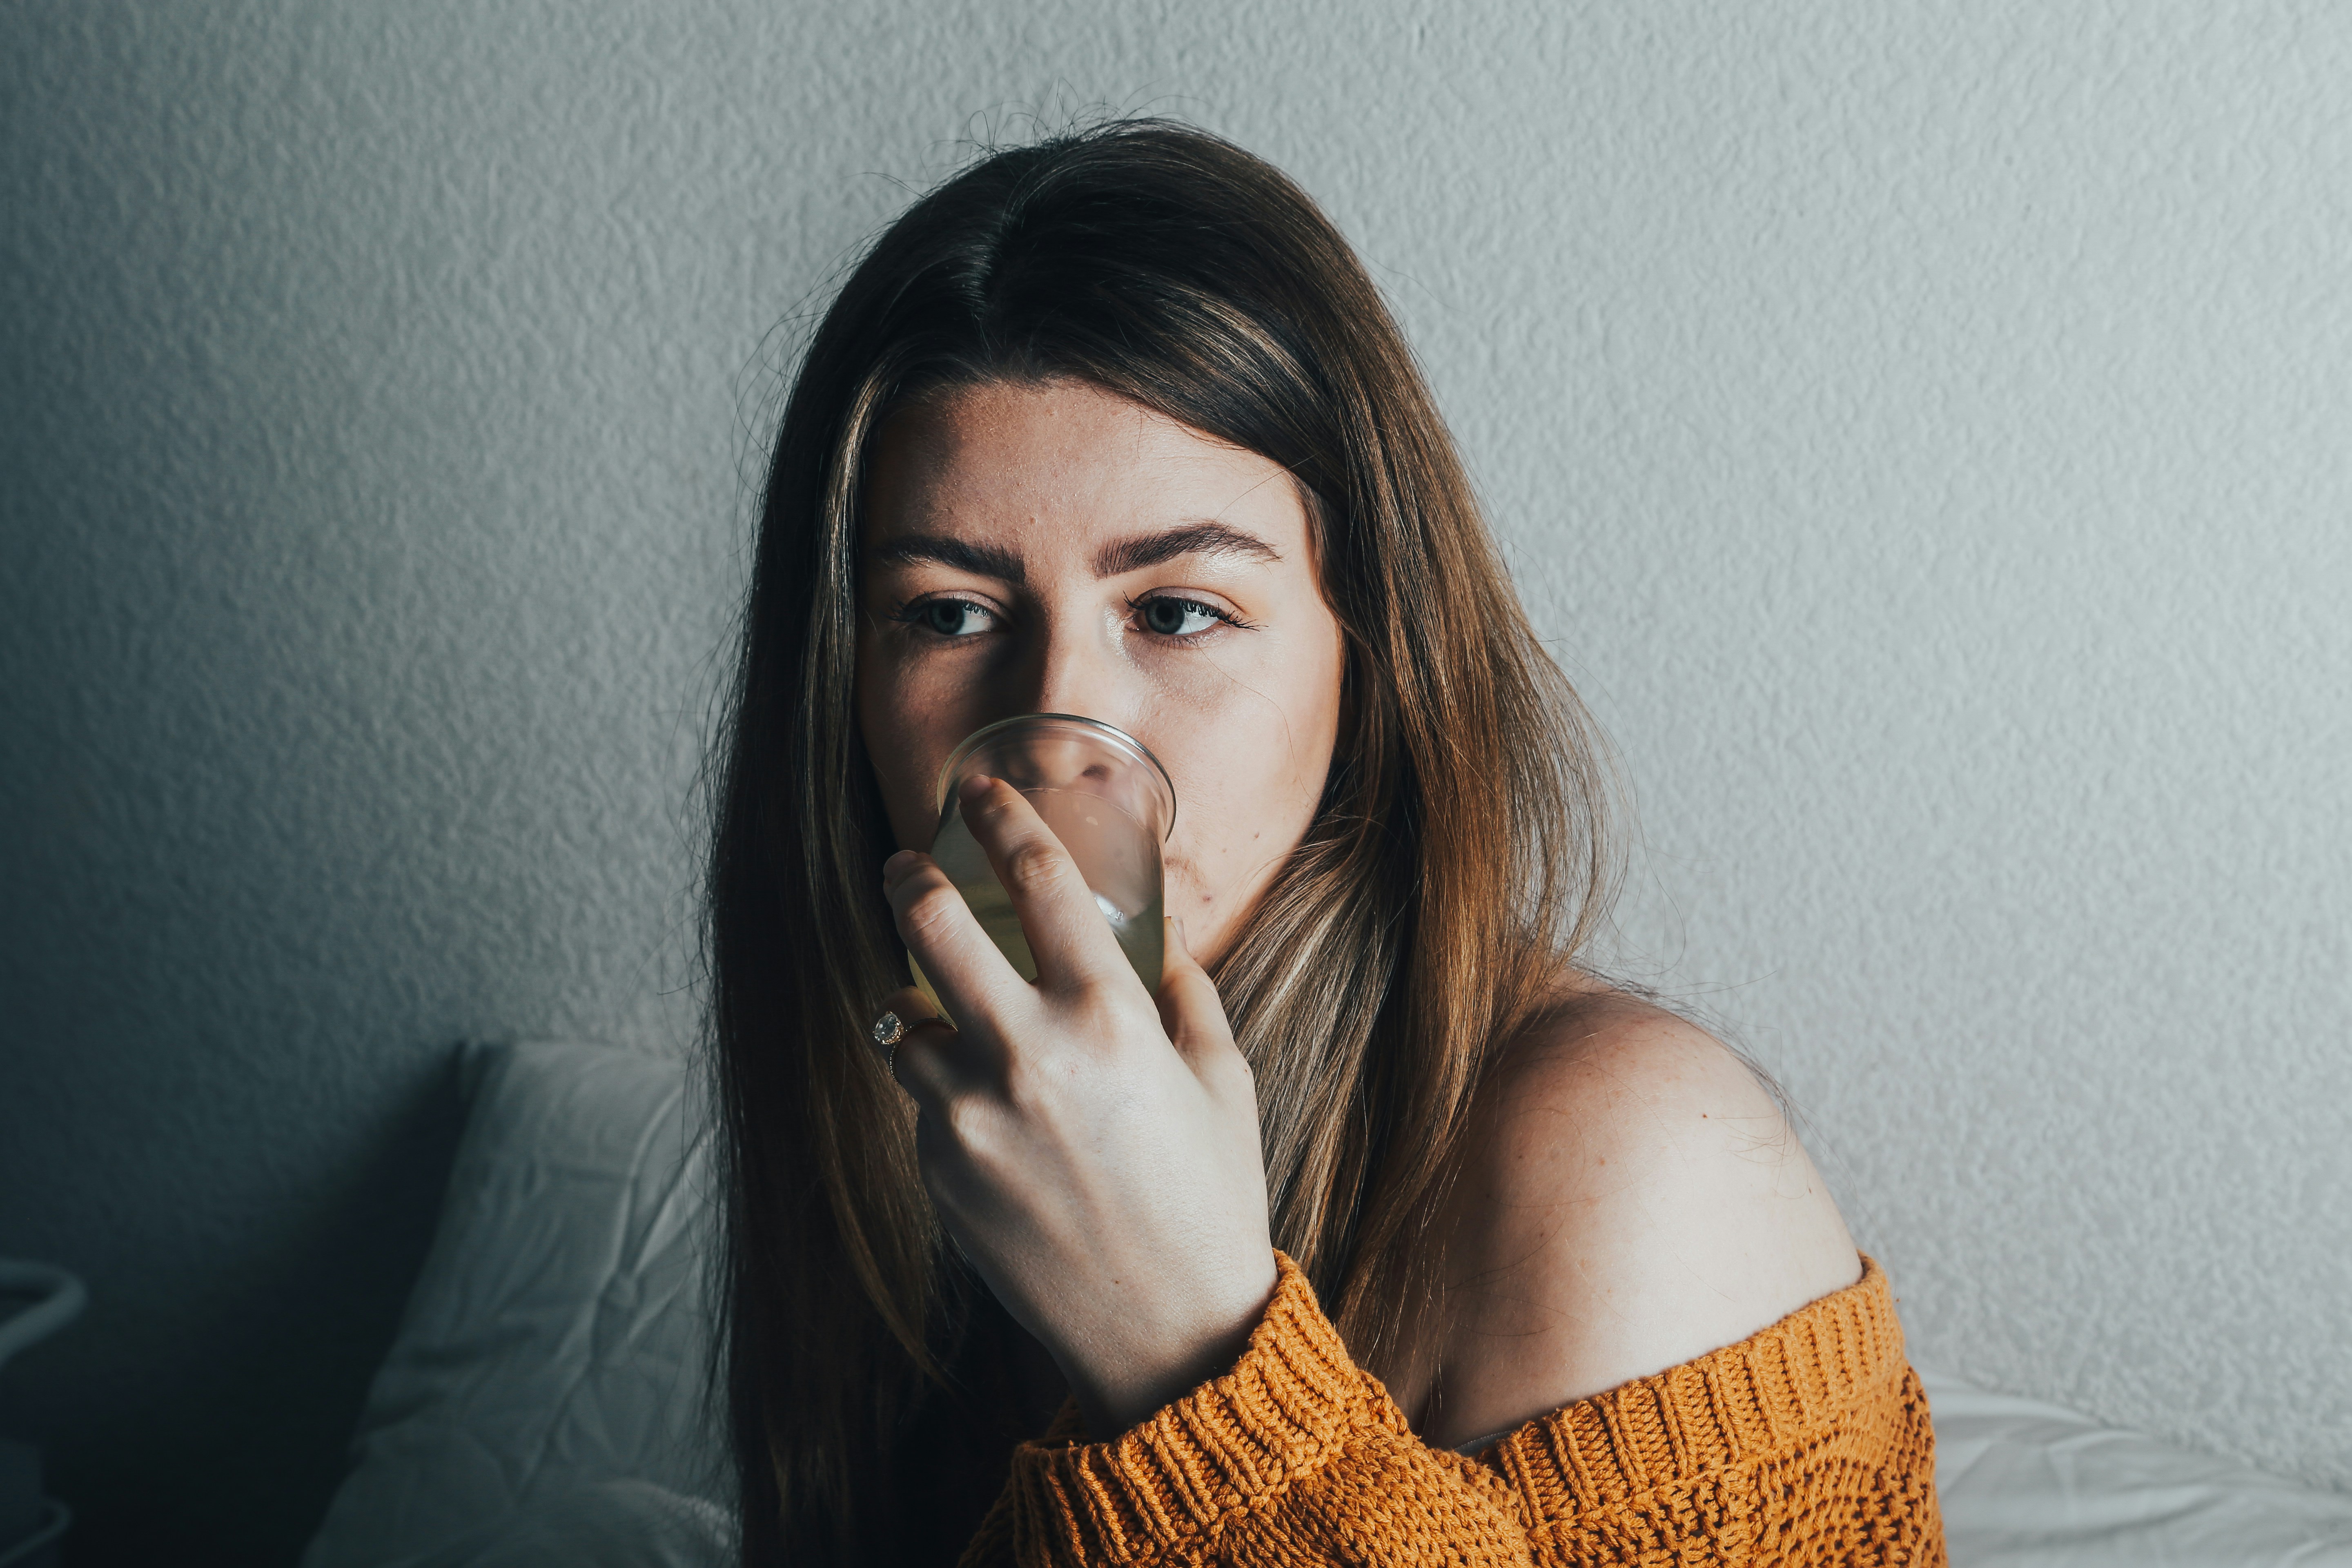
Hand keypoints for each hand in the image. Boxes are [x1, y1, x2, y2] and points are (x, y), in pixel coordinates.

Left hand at [878, 773, 1278, 1437]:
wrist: (1170, 1336)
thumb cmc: (1210, 1200)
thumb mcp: (1223, 1078)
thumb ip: (1184, 991)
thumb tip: (1158, 932)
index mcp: (1108, 1019)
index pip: (1037, 881)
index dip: (1003, 817)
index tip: (980, 790)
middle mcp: (1027, 1056)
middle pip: (929, 924)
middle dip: (907, 877)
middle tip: (902, 863)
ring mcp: (970, 1117)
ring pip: (901, 1020)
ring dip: (916, 1002)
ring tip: (939, 1005)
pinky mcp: (939, 1172)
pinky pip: (922, 1104)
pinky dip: (944, 1091)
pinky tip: (990, 1115)